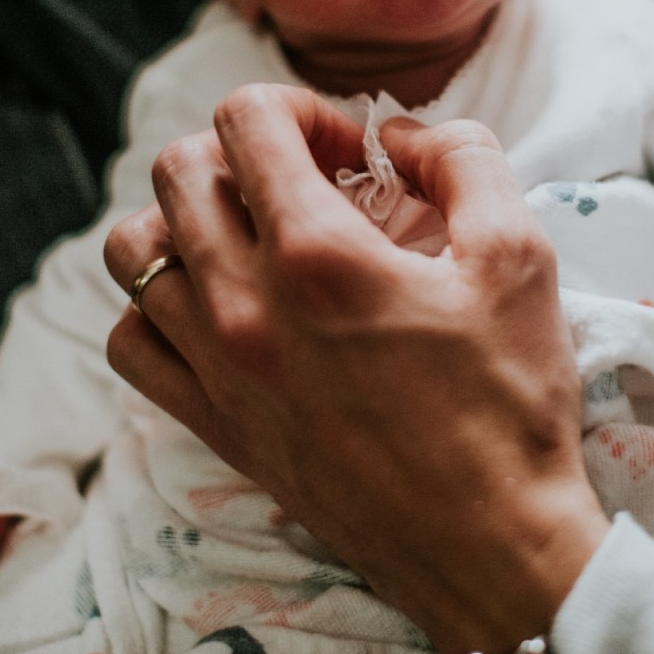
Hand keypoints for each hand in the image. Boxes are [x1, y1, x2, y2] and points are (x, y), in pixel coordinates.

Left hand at [104, 84, 608, 653]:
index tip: (353, 156)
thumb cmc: (509, 400)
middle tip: (312, 185)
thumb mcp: (519, 255)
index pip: (246, 119)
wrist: (489, 544)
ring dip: (191, 217)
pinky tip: (226, 307)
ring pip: (135, 248)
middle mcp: (245, 303)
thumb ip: (464, 160)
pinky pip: (134, 339)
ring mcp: (217, 368)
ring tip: (259, 236)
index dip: (302, 109)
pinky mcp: (213, 423)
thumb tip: (405, 136)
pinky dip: (163, 302)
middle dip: (245, 150)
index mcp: (318, 252)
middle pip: (180, 170)